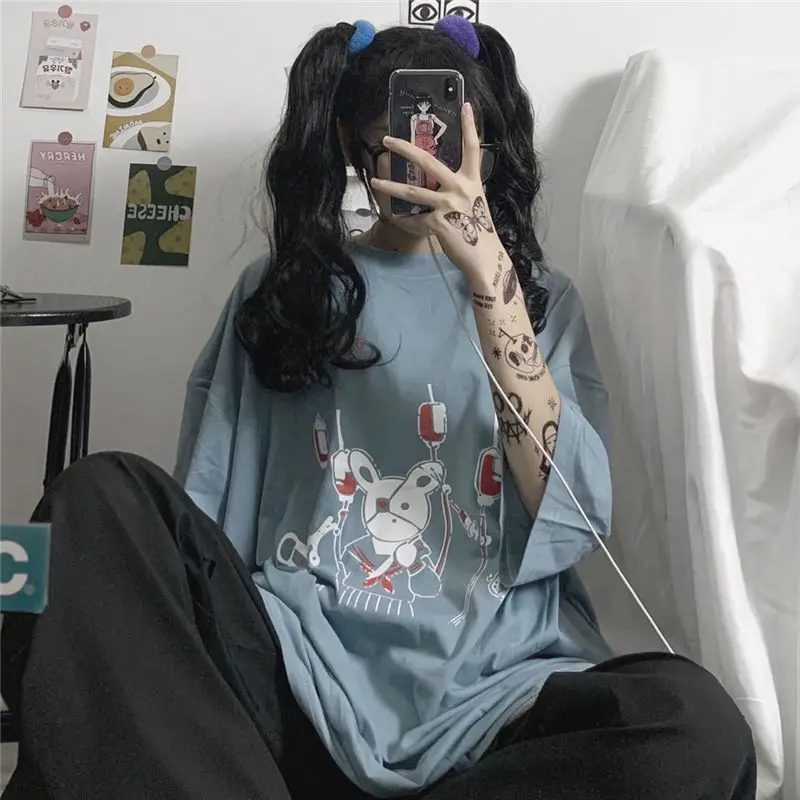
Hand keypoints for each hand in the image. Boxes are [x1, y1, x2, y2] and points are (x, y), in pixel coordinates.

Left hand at [370, 103, 501, 279]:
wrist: (483, 256)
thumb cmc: (478, 230)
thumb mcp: (474, 202)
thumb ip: (458, 189)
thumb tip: (438, 182)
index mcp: (472, 181)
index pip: (472, 148)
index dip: (469, 126)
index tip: (466, 104)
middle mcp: (461, 189)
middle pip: (428, 163)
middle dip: (405, 149)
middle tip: (387, 140)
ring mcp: (449, 206)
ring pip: (413, 193)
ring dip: (391, 187)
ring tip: (375, 182)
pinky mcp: (439, 224)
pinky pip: (415, 221)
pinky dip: (405, 222)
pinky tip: (395, 219)